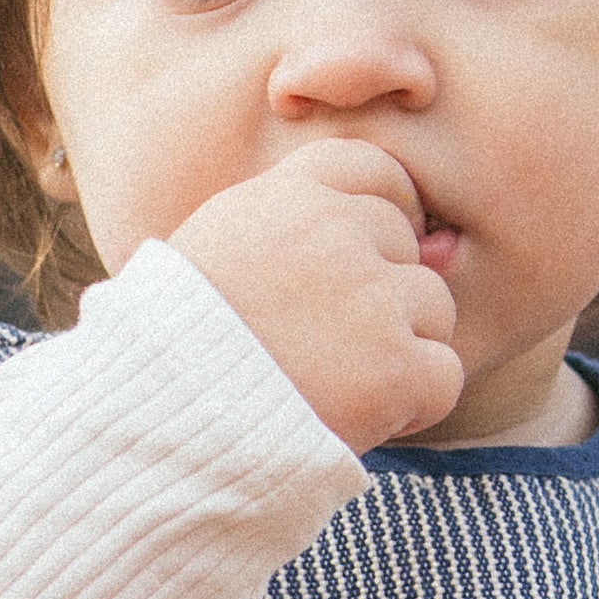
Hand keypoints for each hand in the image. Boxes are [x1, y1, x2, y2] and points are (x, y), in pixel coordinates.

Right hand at [163, 140, 461, 453]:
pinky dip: (414, 404)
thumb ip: (305, 231)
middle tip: (326, 349)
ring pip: (433, 309)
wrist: (153, 428)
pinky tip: (361, 417)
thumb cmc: (178, 351)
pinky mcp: (393, 366)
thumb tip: (438, 241)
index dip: (382, 216)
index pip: (374, 171)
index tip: (360, 264)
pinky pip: (444, 374)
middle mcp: (332, 232)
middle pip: (406, 248)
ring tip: (335, 384)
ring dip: (400, 350)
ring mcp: (368, 298)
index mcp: (284, 196)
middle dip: (383, 297)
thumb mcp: (218, 254)